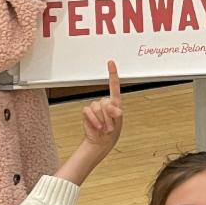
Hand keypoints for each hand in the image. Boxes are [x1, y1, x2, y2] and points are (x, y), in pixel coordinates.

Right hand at [56, 61, 121, 185]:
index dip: (112, 73)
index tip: (111, 62)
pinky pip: (88, 111)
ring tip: (104, 127)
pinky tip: (96, 126)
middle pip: (105, 101)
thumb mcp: (118, 122)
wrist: (101, 142)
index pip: (114, 86)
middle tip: (110, 125)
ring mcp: (95, 107)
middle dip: (108, 115)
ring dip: (101, 119)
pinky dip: (93, 120)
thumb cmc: (112, 132)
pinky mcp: (87, 112)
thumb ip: (116, 112)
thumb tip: (111, 106)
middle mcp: (105, 102)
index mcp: (115, 102)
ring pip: (97, 107)